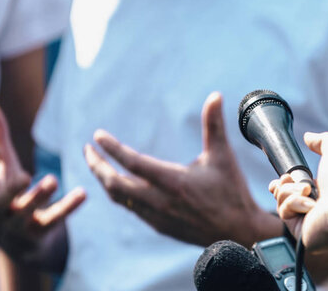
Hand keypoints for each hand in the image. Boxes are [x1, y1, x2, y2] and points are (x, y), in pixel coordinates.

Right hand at [0, 103, 85, 269]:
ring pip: (27, 212)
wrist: (18, 243)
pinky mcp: (38, 235)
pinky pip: (53, 221)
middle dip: (11, 189)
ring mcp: (17, 225)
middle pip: (1, 200)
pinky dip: (67, 208)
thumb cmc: (9, 194)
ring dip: (40, 197)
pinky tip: (82, 194)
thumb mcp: (4, 168)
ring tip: (53, 180)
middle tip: (24, 175)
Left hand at [84, 92, 280, 247]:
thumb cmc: (232, 192)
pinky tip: (120, 184)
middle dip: (97, 166)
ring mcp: (157, 216)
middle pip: (115, 184)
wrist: (239, 233)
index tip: (97, 135)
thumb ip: (214, 125)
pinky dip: (119, 193)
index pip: (132, 163)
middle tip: (88, 150)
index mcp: (173, 181)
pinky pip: (130, 208)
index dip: (111, 148)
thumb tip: (215, 95)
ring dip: (105, 180)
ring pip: (119, 198)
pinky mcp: (160, 225)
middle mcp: (160, 201)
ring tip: (98, 164)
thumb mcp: (223, 155)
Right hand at [269, 132, 327, 251]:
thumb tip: (308, 137)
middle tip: (291, 181)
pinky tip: (309, 206)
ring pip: (282, 202)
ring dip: (291, 192)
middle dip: (283, 185)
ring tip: (307, 192)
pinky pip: (285, 213)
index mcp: (322, 193)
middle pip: (283, 196)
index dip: (282, 183)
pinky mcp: (302, 234)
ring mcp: (308, 223)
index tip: (280, 179)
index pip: (294, 190)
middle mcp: (315, 210)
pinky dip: (294, 204)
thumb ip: (322, 141)